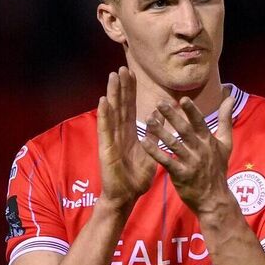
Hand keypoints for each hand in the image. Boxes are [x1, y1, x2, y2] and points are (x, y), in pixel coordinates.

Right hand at [96, 67, 157, 210]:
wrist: (125, 196)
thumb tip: (161, 119)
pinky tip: (103, 101)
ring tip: (112, 77)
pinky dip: (104, 115)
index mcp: (130, 134)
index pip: (130, 107)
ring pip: (112, 112)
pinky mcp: (106, 148)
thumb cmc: (136, 177)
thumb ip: (155, 136)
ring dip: (112, 94)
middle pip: (121, 105)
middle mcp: (119, 133)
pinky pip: (105, 129)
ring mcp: (111, 139)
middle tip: (122, 68)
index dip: (131, 91)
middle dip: (122, 87)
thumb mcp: (151, 153)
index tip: (132, 74)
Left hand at [140, 88, 235, 214]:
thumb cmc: (218, 168)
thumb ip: (225, 120)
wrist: (214, 198)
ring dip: (161, 131)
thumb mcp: (225, 143)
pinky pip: (166, 161)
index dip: (192, 111)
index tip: (182, 99)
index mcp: (209, 141)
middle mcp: (200, 150)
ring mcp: (190, 163)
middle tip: (160, 103)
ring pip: (174, 144)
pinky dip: (155, 152)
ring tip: (149, 120)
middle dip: (173, 116)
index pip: (200, 123)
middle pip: (185, 131)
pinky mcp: (181, 174)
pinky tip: (144, 142)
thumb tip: (230, 98)